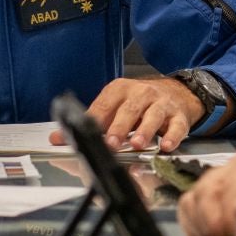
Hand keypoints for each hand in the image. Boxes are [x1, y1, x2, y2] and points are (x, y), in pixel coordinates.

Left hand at [55, 76, 205, 152]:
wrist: (176, 93)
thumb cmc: (139, 103)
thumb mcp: (113, 107)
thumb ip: (88, 123)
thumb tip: (57, 138)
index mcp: (120, 90)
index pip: (104, 105)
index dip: (96, 120)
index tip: (87, 133)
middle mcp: (141, 93)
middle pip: (129, 109)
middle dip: (120, 127)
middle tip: (112, 143)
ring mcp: (161, 104)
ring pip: (153, 116)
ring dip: (145, 130)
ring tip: (138, 144)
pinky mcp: (179, 116)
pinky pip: (177, 126)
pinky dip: (173, 136)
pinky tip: (166, 146)